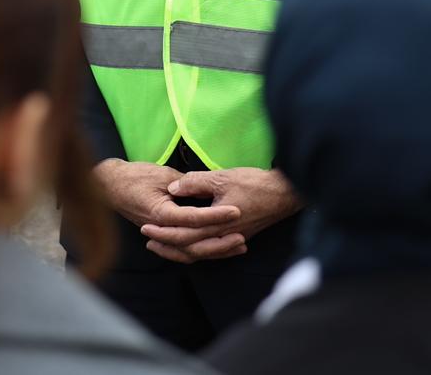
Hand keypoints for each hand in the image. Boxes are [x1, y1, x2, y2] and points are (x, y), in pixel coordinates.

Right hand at [93, 160, 242, 263]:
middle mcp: (161, 230)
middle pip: (194, 244)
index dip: (216, 215)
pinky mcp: (163, 236)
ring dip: (214, 251)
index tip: (236, 211)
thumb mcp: (163, 175)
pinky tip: (218, 248)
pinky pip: (184, 250)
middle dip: (220, 242)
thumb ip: (186, 184)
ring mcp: (161, 235)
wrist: (111, 185)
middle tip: (242, 237)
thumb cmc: (135, 176)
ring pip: (190, 252)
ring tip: (237, 247)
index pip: (194, 218)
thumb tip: (208, 190)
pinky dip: (202, 250)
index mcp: (161, 214)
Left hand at [140, 167, 301, 263]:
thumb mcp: (222, 177)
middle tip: (147, 239)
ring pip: (200, 253)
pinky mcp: (239, 238)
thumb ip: (196, 183)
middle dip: (166, 245)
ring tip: (163, 247)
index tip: (145, 227)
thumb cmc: (255, 184)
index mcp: (216, 224)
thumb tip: (173, 188)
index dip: (163, 232)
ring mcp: (231, 240)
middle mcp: (222, 237)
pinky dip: (198, 250)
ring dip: (180, 250)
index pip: (183, 234)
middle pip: (189, 248)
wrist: (284, 194)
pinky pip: (213, 250)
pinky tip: (191, 247)